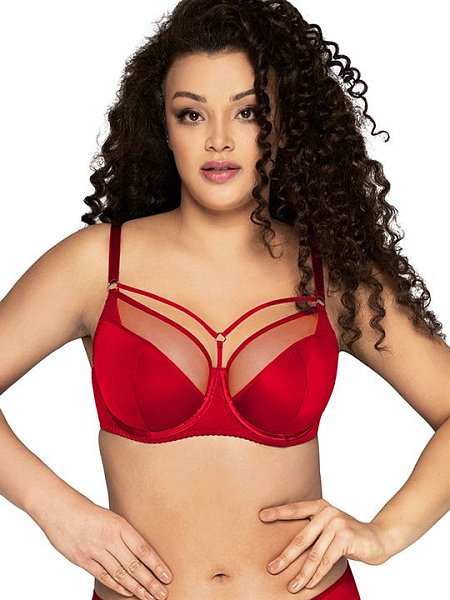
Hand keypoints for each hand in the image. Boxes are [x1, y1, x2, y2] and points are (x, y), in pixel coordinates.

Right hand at [39, 494, 171, 599]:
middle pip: (134, 565)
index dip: (156, 565)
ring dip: (137, 588)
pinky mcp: (83, 560)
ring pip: (120, 574)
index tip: (168, 576)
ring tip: (149, 597)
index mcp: (120, 525)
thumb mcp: (112, 517)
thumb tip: (142, 552)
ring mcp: (96, 550)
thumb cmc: (89, 512)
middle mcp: (109, 539)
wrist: (60, 509)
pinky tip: (128, 592)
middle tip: (162, 594)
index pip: (143, 549)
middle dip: (150, 582)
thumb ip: (125, 534)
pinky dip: (117, 586)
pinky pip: (104, 576)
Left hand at [259, 498, 388, 592]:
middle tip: (272, 568)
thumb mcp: (330, 527)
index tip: (261, 516)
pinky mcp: (346, 538)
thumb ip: (313, 530)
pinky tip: (309, 584)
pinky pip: (327, 561)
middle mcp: (327, 512)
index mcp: (320, 506)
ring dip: (302, 573)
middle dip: (286, 556)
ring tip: (292, 586)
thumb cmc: (348, 535)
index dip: (278, 512)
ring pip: (314, 554)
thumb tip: (288, 547)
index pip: (295, 509)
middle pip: (301, 538)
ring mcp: (337, 524)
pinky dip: (317, 575)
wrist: (378, 538)